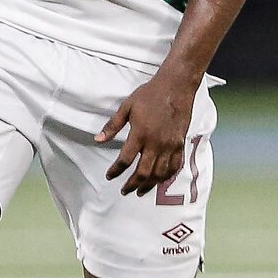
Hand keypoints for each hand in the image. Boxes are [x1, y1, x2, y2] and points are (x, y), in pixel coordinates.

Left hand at [98, 72, 195, 195]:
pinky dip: (166, 177)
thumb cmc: (150, 94)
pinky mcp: (180, 144)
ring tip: (140, 191)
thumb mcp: (127, 106)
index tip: (110, 175)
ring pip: (159, 173)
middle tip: (124, 191)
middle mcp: (155, 142)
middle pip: (143, 172)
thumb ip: (112, 125)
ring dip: (148, 185)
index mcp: (140, 133)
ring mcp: (170, 145)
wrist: (176, 86)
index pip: (125, 160)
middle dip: (132, 184)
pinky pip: (174, 166)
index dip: (115, 171)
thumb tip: (98, 139)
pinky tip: (159, 180)